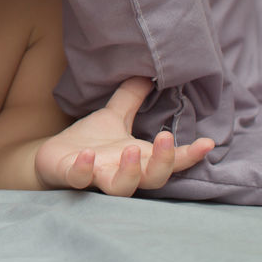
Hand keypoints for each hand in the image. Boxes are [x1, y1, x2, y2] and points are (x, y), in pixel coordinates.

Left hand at [35, 77, 214, 195]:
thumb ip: (131, 99)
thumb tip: (148, 75)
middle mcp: (124, 172)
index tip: (208, 142)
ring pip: (121, 187)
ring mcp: (98, 177)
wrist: (53, 158)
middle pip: (153, 178)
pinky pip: (79, 178)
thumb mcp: (113, 117)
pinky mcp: (71, 177)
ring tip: (131, 148)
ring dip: (129, 171)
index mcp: (139, 158)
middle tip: (166, 137)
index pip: (171, 160)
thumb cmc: (90, 142)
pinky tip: (87, 155)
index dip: (190, 154)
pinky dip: (84, 170)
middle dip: (163, 161)